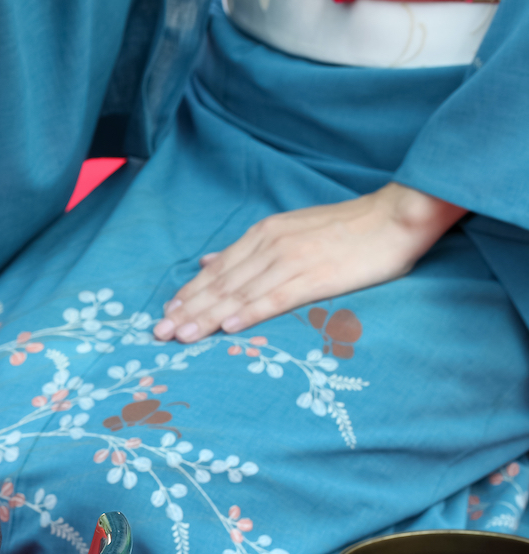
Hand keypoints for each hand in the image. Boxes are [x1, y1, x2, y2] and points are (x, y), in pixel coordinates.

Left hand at [153, 182, 466, 342]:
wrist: (395, 216)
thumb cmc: (344, 228)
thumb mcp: (288, 229)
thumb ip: (248, 249)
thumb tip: (207, 261)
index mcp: (263, 235)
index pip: (216, 270)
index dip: (189, 293)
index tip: (165, 313)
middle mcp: (271, 246)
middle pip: (221, 284)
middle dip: (187, 310)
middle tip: (159, 333)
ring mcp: (293, 261)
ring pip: (241, 294)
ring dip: (209, 317)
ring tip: (183, 337)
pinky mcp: (317, 276)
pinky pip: (278, 298)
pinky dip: (251, 313)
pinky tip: (231, 327)